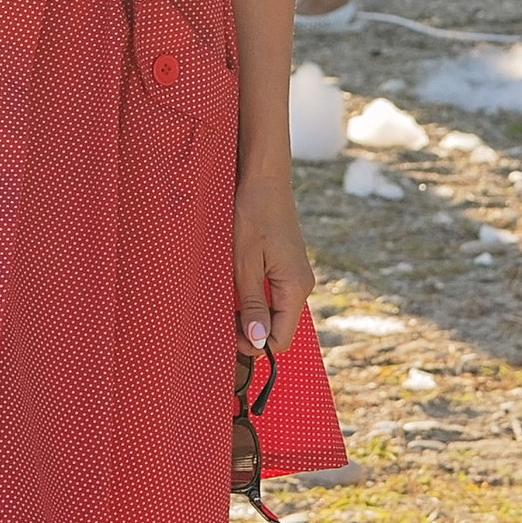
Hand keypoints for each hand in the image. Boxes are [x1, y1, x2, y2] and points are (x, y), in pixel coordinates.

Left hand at [233, 155, 312, 360]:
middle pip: (278, 328)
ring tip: (225, 301)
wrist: (263, 177)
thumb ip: (253, 304)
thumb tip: (258, 342)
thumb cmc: (251, 214)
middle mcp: (301, 285)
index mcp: (295, 287)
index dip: (254, 345)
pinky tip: (235, 287)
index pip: (281, 339)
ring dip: (250, 314)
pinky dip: (254, 299)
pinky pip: (273, 295)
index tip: (227, 335)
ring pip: (275, 312)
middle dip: (250, 331)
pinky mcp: (286, 266)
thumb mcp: (245, 263)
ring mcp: (295, 275)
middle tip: (220, 318)